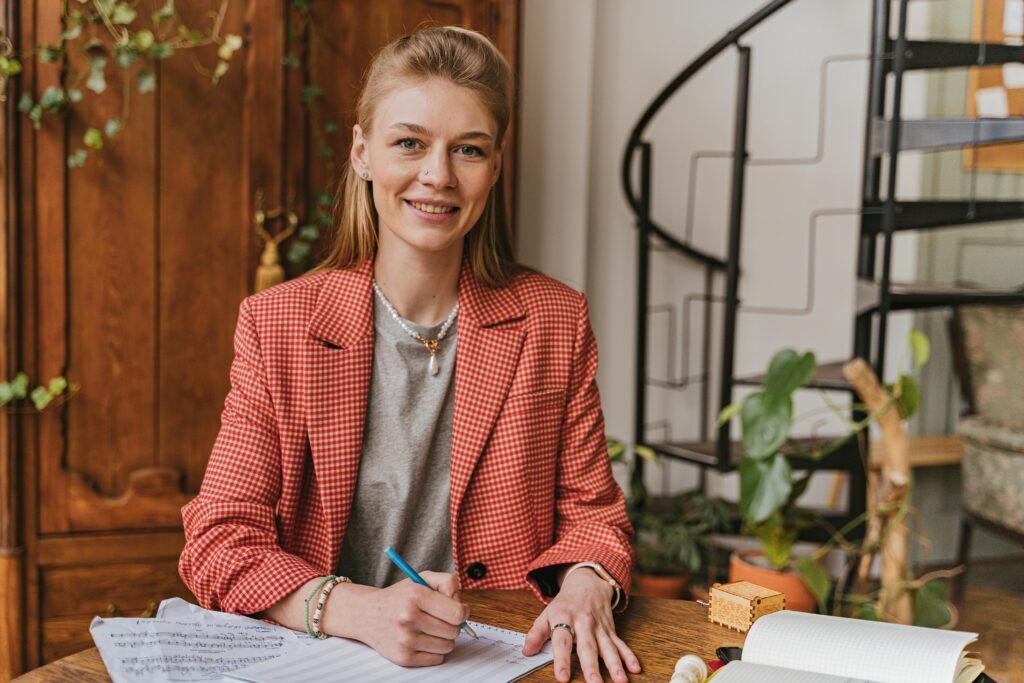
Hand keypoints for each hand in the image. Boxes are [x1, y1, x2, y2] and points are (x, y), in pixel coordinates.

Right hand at [329, 571, 469, 666]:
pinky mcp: (404, 657)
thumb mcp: (421, 578)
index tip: (458, 610)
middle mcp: (409, 619)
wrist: (367, 614)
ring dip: (443, 638)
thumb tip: (460, 602)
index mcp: (416, 596)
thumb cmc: (399, 597)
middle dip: (452, 624)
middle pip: (454, 631)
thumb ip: (447, 581)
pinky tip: (422, 639)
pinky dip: (434, 650)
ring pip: (448, 646)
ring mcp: (406, 640)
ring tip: (430, 628)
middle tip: (440, 618)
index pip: (457, 613)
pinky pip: (437, 659)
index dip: (462, 611)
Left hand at [522, 568, 640, 682]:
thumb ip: (536, 633)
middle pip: (588, 646)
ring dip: (615, 664)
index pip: (562, 641)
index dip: (562, 659)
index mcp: (565, 618)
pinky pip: (621, 644)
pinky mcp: (611, 630)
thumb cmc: (565, 603)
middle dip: (592, 666)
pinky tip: (634, 668)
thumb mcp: (546, 614)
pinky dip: (629, 656)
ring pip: (608, 647)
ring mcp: (599, 627)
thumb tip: (526, 651)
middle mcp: (584, 623)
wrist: (587, 583)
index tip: (562, 677)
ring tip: (619, 680)